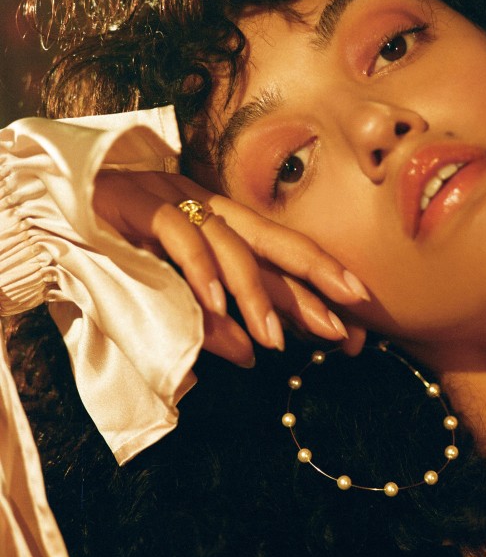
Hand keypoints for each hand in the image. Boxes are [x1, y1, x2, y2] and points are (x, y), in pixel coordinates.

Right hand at [93, 170, 368, 365]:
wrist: (58, 208)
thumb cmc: (118, 248)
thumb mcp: (170, 290)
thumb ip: (208, 319)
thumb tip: (250, 355)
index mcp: (219, 224)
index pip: (277, 256)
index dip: (316, 287)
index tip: (355, 322)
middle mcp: (206, 208)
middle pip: (271, 237)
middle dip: (316, 271)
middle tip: (354, 306)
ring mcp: (175, 200)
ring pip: (228, 241)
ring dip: (253, 292)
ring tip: (276, 339)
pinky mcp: (141, 204)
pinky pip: (177, 235)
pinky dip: (199, 269)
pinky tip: (217, 305)